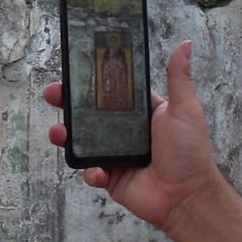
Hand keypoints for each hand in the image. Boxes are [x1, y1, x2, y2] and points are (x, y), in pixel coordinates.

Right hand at [43, 40, 222, 230]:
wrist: (186, 197)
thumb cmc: (189, 152)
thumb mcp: (184, 110)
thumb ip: (178, 78)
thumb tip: (185, 44)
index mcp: (138, 111)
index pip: (108, 90)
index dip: (89, 81)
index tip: (72, 70)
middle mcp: (123, 130)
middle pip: (87, 113)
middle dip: (66, 103)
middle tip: (53, 94)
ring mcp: (113, 153)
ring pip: (81, 140)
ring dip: (65, 135)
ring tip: (59, 133)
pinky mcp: (109, 176)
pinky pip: (89, 170)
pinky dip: (90, 171)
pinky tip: (99, 172)